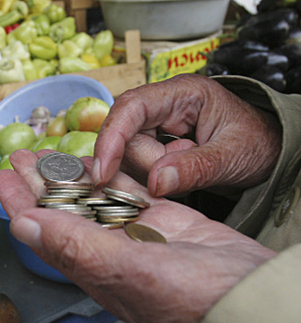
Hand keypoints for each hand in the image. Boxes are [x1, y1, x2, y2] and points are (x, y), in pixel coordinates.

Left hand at [0, 149, 276, 322]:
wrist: (251, 298)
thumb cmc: (192, 298)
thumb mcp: (128, 271)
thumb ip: (75, 247)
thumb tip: (24, 226)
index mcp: (92, 266)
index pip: (43, 230)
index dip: (20, 202)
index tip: (2, 176)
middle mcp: (109, 251)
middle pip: (64, 210)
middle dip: (40, 182)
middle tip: (22, 155)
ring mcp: (138, 235)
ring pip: (95, 198)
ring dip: (73, 175)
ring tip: (53, 154)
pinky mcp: (164, 222)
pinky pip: (131, 192)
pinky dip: (114, 175)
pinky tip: (100, 161)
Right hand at [92, 74, 281, 197]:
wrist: (266, 152)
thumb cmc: (257, 144)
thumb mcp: (232, 157)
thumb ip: (195, 168)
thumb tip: (155, 182)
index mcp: (183, 93)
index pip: (132, 107)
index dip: (111, 138)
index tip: (102, 173)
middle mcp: (163, 104)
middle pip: (126, 136)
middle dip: (147, 164)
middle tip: (181, 175)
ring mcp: (156, 124)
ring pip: (128, 154)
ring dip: (151, 173)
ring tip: (187, 174)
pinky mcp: (154, 143)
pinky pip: (137, 164)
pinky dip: (150, 178)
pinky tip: (174, 178)